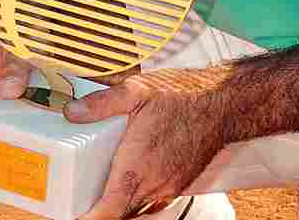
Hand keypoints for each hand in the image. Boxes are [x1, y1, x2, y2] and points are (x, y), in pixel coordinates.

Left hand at [64, 72, 228, 219]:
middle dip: (102, 212)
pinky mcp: (180, 182)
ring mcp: (169, 185)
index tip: (77, 217)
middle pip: (121, 212)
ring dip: (120, 207)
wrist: (224, 103)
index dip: (90, 218)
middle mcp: (155, 182)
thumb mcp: (136, 91)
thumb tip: (74, 112)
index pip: (109, 210)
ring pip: (139, 209)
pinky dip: (139, 200)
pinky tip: (133, 185)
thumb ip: (101, 103)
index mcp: (138, 167)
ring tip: (103, 198)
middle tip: (83, 205)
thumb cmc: (186, 98)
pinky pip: (154, 202)